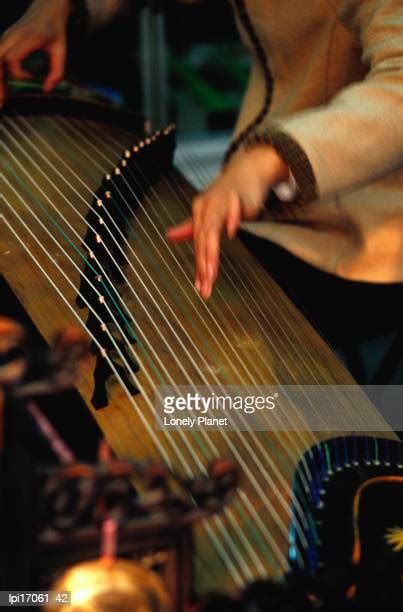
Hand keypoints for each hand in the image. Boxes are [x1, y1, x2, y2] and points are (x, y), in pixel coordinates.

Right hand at [0, 0, 70, 106]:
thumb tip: (47, 89)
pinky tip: (2, 87)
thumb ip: (57, 72)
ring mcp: (6, 37)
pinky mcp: (5, 41)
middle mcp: (13, 36)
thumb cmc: (55, 31)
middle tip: (1, 100)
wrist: (47, 10)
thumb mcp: (61, 51)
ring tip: (1, 98)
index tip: (31, 77)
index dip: (19, 73)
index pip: (12, 58)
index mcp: (27, 38)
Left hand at [167, 145, 288, 298]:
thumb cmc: (228, 193)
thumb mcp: (209, 211)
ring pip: (214, 228)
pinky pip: (235, 208)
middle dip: (204, 265)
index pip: (198, 245)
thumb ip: (192, 226)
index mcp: (200, 213)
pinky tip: (232, 231)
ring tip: (211, 272)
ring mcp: (223, 201)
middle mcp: (208, 208)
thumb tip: (169, 236)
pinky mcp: (239, 197)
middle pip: (203, 240)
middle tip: (205, 285)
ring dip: (211, 251)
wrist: (248, 170)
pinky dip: (232, 218)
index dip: (200, 267)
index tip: (201, 287)